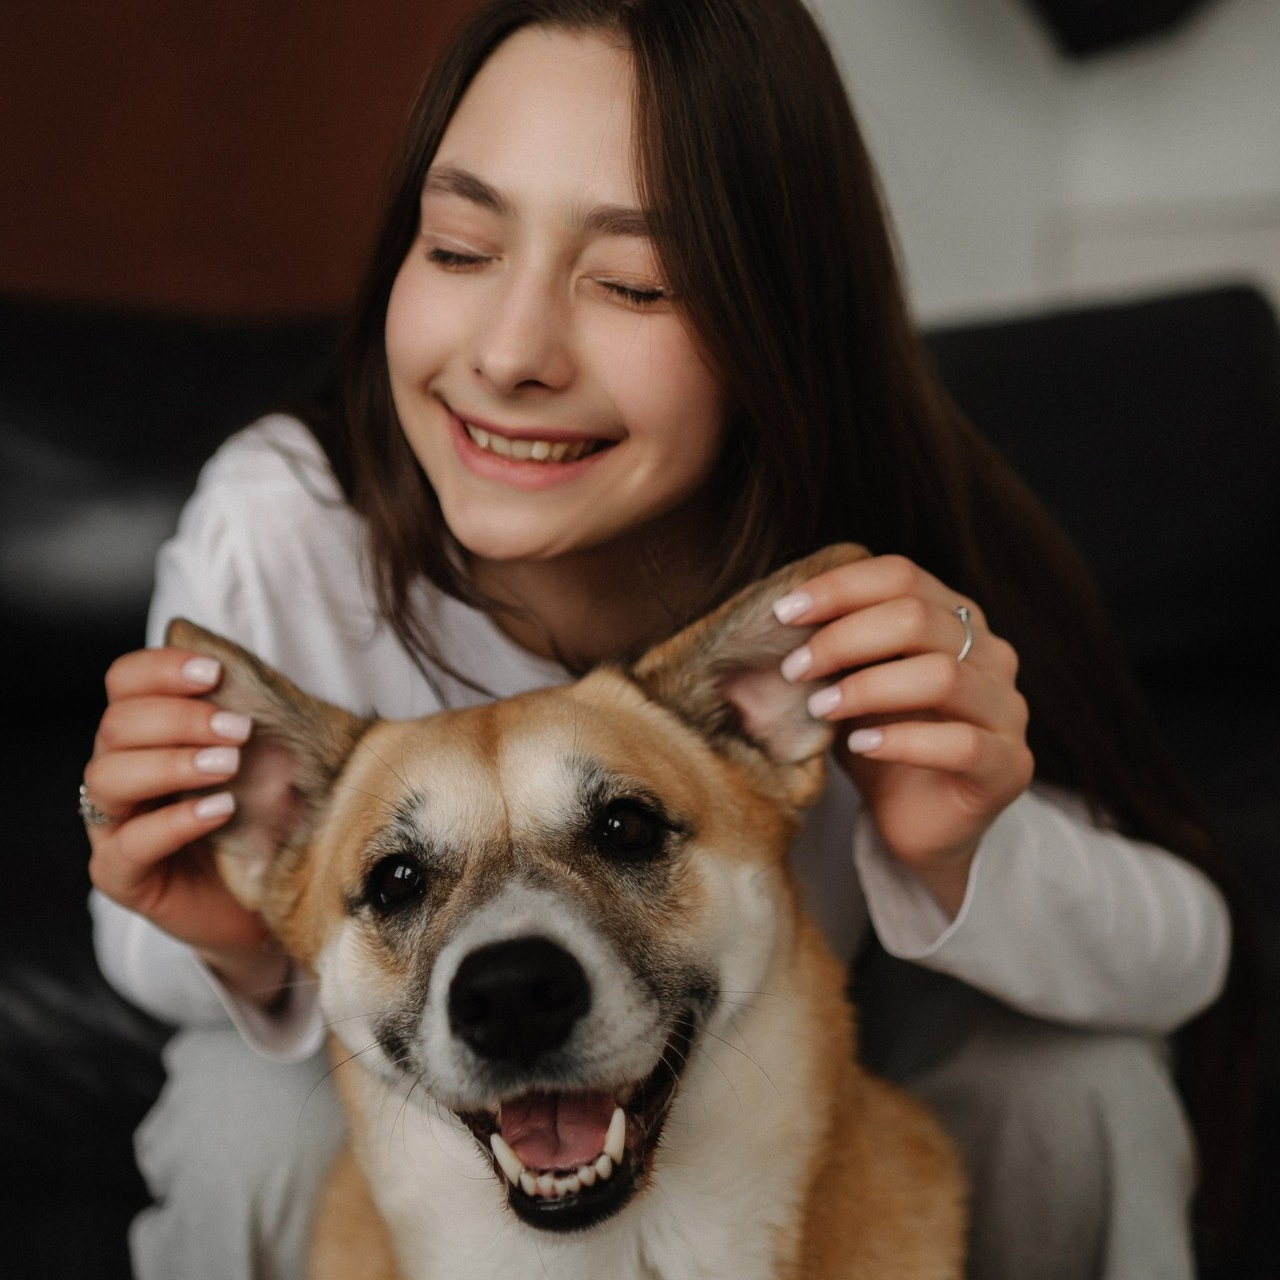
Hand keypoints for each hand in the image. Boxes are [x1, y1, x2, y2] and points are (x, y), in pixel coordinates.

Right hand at [84, 647, 288, 1001]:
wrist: (267, 900)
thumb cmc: (264, 820)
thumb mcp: (264, 758)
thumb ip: (250, 719)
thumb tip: (260, 675)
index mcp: (145, 733)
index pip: (125, 683)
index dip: (161, 669)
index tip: (214, 672)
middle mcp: (119, 771)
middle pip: (117, 724)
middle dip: (180, 718)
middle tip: (239, 729)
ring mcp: (112, 825)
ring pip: (109, 776)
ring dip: (173, 763)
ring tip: (229, 767)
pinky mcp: (120, 875)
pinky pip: (129, 844)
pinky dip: (174, 822)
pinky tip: (219, 811)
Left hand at [773, 554, 1033, 914]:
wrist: (914, 824)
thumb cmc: (879, 742)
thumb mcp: (849, 683)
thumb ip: (832, 646)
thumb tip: (774, 615)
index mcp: (955, 619)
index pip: (902, 575)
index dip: (840, 588)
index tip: (783, 612)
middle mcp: (991, 654)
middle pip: (918, 617)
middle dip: (843, 638)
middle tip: (793, 668)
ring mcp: (1007, 710)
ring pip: (943, 675)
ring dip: (867, 688)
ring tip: (819, 708)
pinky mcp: (1010, 766)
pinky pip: (961, 743)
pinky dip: (901, 740)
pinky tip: (859, 746)